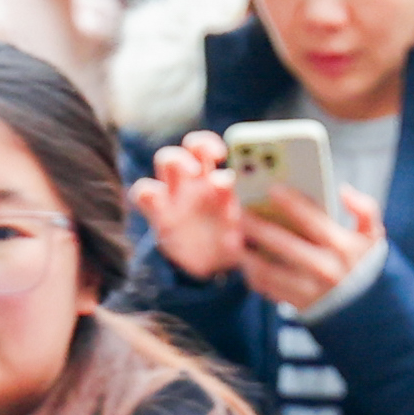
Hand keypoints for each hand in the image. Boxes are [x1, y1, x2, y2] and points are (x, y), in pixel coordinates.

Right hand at [132, 131, 247, 279]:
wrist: (212, 270)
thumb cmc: (234, 240)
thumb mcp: (249, 225)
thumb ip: (254, 210)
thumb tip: (270, 195)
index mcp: (216, 179)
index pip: (209, 149)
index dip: (212, 144)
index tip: (224, 153)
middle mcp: (196, 181)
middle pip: (190, 147)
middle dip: (200, 144)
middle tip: (214, 157)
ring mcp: (175, 194)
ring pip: (167, 159)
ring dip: (178, 159)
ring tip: (193, 172)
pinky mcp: (158, 214)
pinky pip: (143, 192)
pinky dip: (147, 192)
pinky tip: (159, 201)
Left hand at [240, 184, 387, 316]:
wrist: (367, 309)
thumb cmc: (363, 262)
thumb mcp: (373, 236)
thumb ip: (365, 209)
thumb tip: (344, 190)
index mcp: (342, 247)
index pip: (312, 220)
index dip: (291, 203)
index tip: (272, 188)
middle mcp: (324, 269)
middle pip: (283, 244)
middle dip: (258, 227)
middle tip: (239, 212)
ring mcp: (309, 290)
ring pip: (269, 270)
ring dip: (247, 254)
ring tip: (232, 237)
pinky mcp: (297, 304)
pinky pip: (268, 289)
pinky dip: (252, 274)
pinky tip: (244, 259)